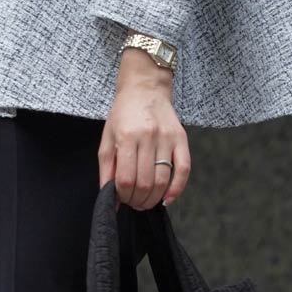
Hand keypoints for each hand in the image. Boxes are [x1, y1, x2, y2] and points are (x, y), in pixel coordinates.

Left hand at [99, 50, 190, 209]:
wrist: (145, 88)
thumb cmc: (123, 114)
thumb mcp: (107, 139)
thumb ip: (107, 170)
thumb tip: (110, 198)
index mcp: (126, 136)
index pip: (126, 179)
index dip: (124, 196)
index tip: (122, 198)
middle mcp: (148, 137)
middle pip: (145, 183)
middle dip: (138, 200)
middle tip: (134, 202)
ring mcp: (167, 138)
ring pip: (163, 180)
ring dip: (154, 198)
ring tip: (146, 201)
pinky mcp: (181, 139)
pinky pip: (184, 170)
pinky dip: (177, 189)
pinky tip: (167, 198)